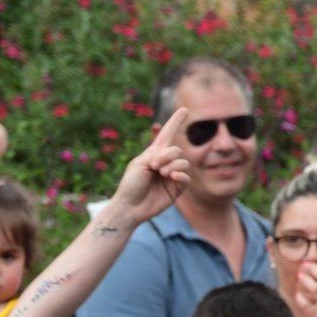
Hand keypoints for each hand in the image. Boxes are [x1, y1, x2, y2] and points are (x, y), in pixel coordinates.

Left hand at [104, 106, 193, 225]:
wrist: (130, 206)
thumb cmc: (130, 184)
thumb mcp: (140, 164)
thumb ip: (157, 155)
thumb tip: (173, 157)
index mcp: (154, 154)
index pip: (167, 135)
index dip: (175, 122)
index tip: (184, 109)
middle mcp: (165, 163)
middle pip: (176, 150)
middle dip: (167, 155)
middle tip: (154, 166)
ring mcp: (172, 175)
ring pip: (183, 163)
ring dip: (173, 165)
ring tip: (162, 173)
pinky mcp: (176, 188)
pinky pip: (186, 177)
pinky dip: (181, 174)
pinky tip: (172, 176)